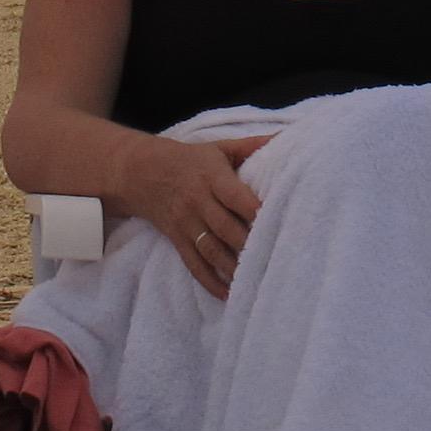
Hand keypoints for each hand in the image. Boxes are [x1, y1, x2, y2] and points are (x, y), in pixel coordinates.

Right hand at [149, 134, 271, 299]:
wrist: (141, 172)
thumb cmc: (191, 159)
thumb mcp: (219, 147)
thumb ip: (253, 145)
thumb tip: (288, 137)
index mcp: (211, 176)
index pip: (233, 195)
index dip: (253, 209)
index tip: (275, 221)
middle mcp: (198, 201)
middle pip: (224, 227)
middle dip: (247, 245)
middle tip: (273, 258)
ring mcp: (186, 223)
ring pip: (210, 249)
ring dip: (232, 267)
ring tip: (254, 281)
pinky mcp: (177, 240)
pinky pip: (193, 264)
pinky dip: (210, 281)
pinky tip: (228, 294)